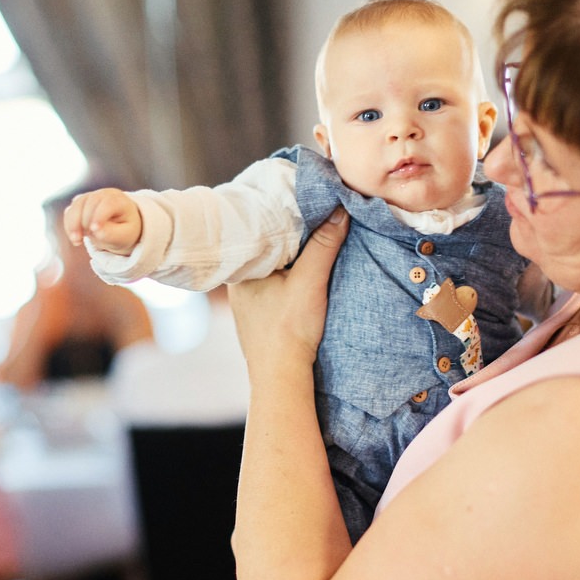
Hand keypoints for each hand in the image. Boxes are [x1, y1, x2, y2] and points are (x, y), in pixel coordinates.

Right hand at [63, 188, 142, 255]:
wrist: (120, 225)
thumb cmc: (125, 230)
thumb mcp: (125, 235)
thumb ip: (113, 234)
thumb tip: (97, 232)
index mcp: (119, 200)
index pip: (108, 203)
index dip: (99, 215)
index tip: (94, 230)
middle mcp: (103, 195)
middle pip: (90, 202)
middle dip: (84, 221)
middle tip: (83, 240)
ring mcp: (90, 197)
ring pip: (76, 205)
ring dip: (73, 224)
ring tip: (76, 241)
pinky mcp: (79, 204)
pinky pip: (70, 211)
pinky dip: (69, 225)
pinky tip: (74, 238)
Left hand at [229, 207, 348, 372]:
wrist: (280, 377)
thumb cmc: (288, 330)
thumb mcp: (310, 281)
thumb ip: (324, 244)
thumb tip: (341, 209)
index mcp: (241, 268)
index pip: (266, 230)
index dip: (288, 214)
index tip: (310, 201)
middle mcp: (238, 281)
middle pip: (270, 247)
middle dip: (293, 235)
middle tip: (317, 214)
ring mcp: (247, 299)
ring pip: (273, 266)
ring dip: (293, 257)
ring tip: (315, 239)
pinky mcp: (259, 314)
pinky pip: (275, 284)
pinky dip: (290, 276)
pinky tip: (304, 273)